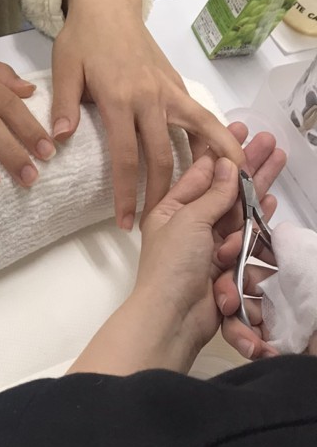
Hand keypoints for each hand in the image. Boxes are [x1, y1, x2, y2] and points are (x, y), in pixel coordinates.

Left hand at [52, 0, 245, 229]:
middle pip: (163, 157)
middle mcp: (151, 98)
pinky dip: (214, 139)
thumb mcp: (65, 69)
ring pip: (198, 133)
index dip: (127, 195)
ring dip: (206, 167)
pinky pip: (201, 118)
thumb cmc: (81, 40)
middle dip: (159, 195)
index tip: (124, 223)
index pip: (126, 158)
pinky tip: (220, 162)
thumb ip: (64, 106)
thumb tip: (58, 141)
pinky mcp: (178, 87)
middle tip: (154, 226)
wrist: (108, 6)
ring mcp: (169, 92)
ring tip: (215, 197)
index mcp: (120, 100)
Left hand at [68, 124, 282, 376]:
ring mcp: (207, 244)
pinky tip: (270, 199)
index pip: (199, 174)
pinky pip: (245, 234)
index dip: (221, 151)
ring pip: (238, 208)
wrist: (174, 316)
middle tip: (268, 140)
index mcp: (169, 210)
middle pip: (224, 188)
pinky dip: (257, 217)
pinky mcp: (224, 263)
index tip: (239, 130)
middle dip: (247, 164)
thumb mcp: (188, 220)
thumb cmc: (172, 265)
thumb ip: (213, 194)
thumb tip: (227, 163)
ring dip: (256, 185)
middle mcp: (188, 224)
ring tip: (277, 158)